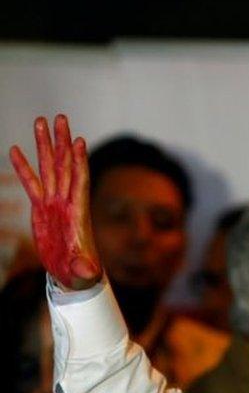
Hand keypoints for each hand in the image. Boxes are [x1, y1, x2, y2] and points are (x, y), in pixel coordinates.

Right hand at [9, 115, 101, 289]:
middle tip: (59, 118)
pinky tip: (15, 149)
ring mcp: (54, 203)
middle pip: (65, 165)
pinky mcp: (42, 208)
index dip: (79, 162)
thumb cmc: (81, 273)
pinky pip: (31, 183)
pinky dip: (24, 167)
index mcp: (78, 213)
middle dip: (62, 142)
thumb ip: (85, 269)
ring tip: (40, 122)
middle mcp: (67, 202)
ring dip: (45, 145)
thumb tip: (88, 272)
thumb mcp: (84, 272)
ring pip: (49, 168)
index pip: (80, 182)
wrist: (72, 275)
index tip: (79, 141)